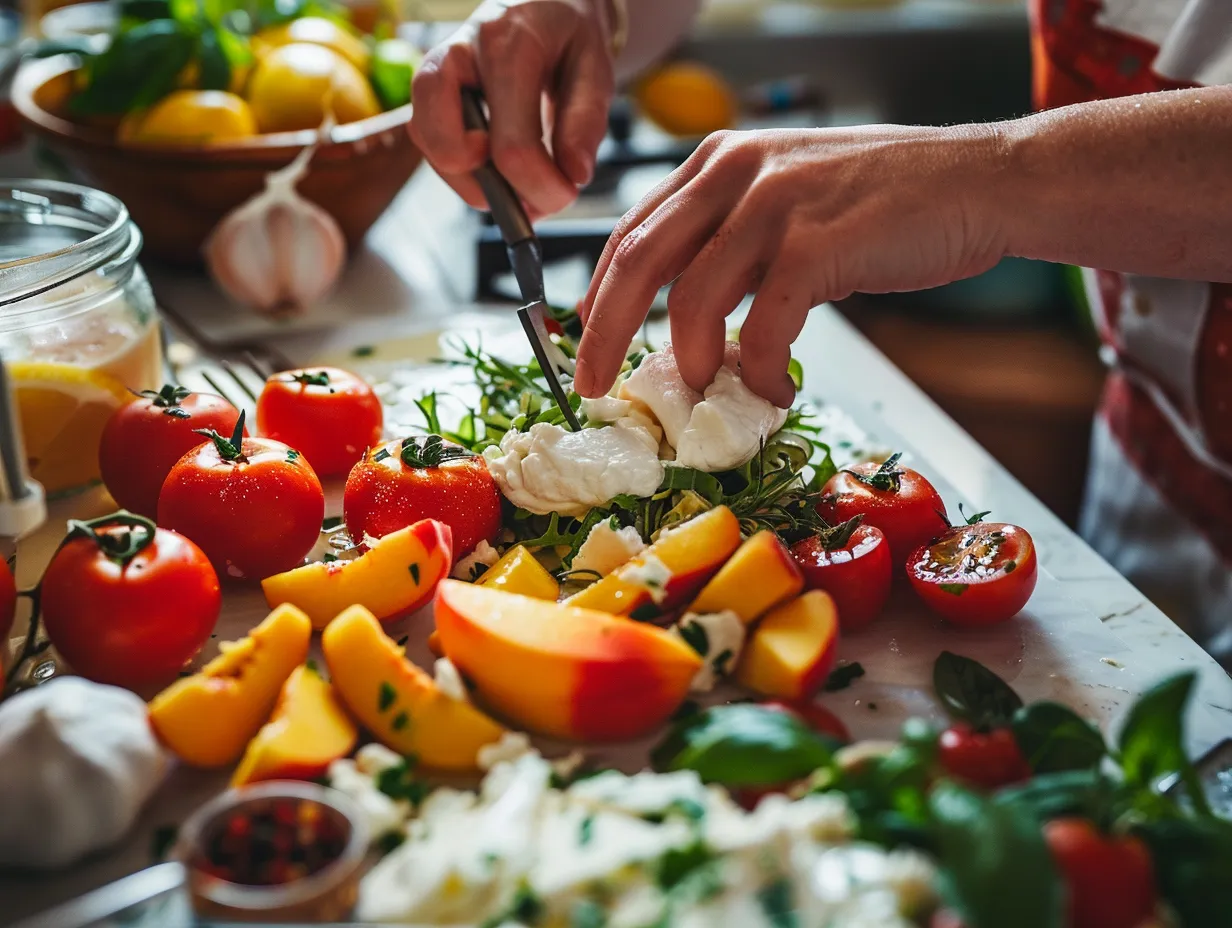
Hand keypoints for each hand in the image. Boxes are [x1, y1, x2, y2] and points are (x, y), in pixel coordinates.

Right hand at [410, 0, 615, 218]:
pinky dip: (461, 170)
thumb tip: (573, 175)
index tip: (565, 195)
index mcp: (508, 44)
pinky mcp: (428, 91)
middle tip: (530, 193)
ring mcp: (435, 72)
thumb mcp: (595, 67)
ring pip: (432, 149)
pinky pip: (430, 143)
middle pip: (448, 148)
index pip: (512, 145)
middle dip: (494, 190)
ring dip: (473, 184)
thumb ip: (586, 120)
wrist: (542, 2)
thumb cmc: (567, 35)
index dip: (538, 187)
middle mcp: (459, 54)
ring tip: (517, 183)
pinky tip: (497, 168)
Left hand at [574, 125, 1007, 405]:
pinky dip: (758, 371)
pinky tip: (773, 389)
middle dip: (605, 333)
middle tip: (594, 386)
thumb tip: (689, 316)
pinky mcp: (816, 244)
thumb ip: (736, 240)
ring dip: (691, 362)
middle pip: (638, 262)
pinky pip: (761, 328)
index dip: (600, 292)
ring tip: (708, 392)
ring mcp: (776, 204)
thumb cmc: (889, 201)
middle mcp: (737, 171)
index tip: (587, 338)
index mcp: (721, 159)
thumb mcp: (792, 198)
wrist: (981, 182)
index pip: (634, 230)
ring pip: (690, 299)